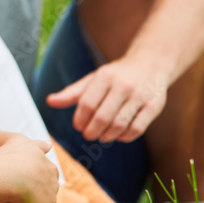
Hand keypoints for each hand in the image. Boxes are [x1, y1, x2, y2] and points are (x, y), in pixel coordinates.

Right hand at [0, 137, 58, 202]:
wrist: (10, 176)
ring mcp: (50, 201)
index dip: (31, 181)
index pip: (44, 178)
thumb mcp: (28, 147)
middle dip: (32, 196)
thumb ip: (39, 146)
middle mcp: (54, 185)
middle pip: (43, 193)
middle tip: (15, 196)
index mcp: (51, 169)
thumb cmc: (14, 159)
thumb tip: (49, 144)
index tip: (19, 182)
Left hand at [46, 56, 168, 142]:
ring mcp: (140, 96)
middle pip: (102, 117)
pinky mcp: (154, 106)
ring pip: (119, 125)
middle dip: (91, 131)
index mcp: (105, 77)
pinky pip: (137, 129)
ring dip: (107, 136)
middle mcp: (123, 85)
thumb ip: (72, 93)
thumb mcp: (93, 79)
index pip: (87, 104)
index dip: (80, 119)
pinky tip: (118, 135)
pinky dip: (124, 137)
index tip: (78, 126)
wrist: (150, 65)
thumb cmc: (116, 76)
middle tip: (88, 135)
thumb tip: (49, 101)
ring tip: (102, 136)